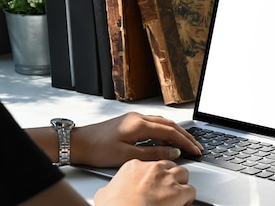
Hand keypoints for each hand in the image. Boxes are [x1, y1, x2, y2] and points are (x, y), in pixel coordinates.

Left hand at [72, 112, 202, 166]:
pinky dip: (166, 131)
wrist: (77, 142)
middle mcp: (138, 118)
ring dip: (176, 132)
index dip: (185, 141)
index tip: (196, 149)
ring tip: (187, 143)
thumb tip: (173, 153)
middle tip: (197, 146)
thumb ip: (152, 154)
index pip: (170, 132)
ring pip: (163, 123)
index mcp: (139, 125)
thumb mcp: (127, 156)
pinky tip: (168, 138)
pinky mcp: (130, 121)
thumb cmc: (97, 149)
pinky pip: (154, 123)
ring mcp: (134, 118)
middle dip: (185, 135)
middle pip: (170, 125)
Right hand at [94, 159, 194, 205]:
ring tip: (177, 194)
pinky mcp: (178, 191)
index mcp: (134, 166)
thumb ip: (111, 188)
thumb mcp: (105, 193)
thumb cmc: (114, 205)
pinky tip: (183, 203)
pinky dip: (188, 198)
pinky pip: (190, 191)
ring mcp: (167, 178)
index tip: (152, 181)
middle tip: (166, 187)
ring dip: (181, 183)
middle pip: (168, 166)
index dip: (153, 174)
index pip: (150, 164)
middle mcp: (153, 168)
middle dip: (169, 175)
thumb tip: (108, 193)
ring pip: (183, 174)